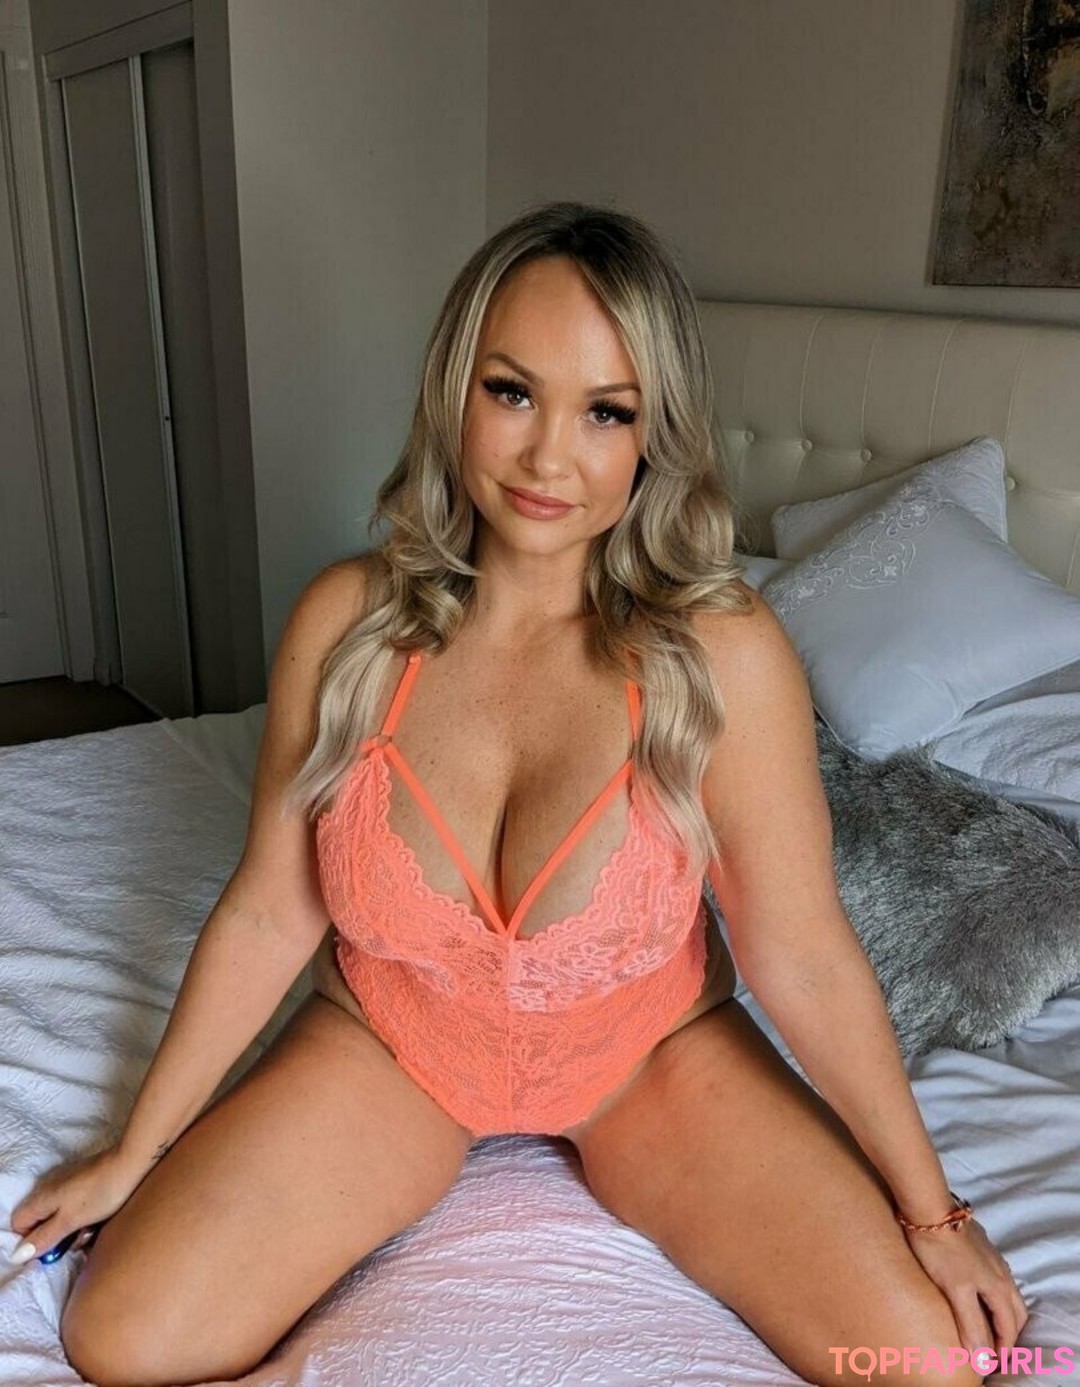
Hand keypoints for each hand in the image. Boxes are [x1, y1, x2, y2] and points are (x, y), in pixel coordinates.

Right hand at [8, 1144, 148, 1264]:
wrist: (132, 1163)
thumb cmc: (100, 1193)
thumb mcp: (70, 1221)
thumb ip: (44, 1237)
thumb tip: (19, 1254)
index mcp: (40, 1197)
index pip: (19, 1223)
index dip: (30, 1240)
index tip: (50, 1249)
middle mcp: (48, 1187)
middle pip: (39, 1220)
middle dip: (54, 1237)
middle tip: (74, 1242)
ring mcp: (66, 1182)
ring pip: (59, 1215)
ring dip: (71, 1228)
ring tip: (90, 1232)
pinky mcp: (83, 1181)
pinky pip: (74, 1205)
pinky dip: (82, 1216)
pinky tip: (97, 1221)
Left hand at [903, 1216, 1028, 1368]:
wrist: (929, 1207)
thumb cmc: (941, 1250)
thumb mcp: (955, 1289)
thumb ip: (970, 1323)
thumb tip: (982, 1358)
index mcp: (998, 1286)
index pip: (1009, 1326)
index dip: (1003, 1348)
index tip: (993, 1364)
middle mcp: (1002, 1273)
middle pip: (1015, 1312)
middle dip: (1009, 1334)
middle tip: (994, 1349)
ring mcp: (993, 1258)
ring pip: (1007, 1294)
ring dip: (1003, 1314)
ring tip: (988, 1326)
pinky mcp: (981, 1247)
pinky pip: (996, 1279)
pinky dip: (994, 1296)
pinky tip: (979, 1294)